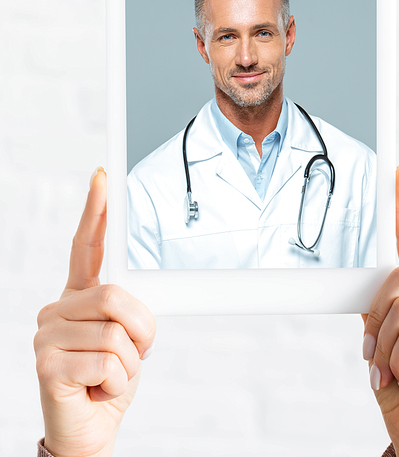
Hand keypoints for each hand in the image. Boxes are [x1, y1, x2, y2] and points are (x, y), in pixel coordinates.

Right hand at [34, 169, 155, 456]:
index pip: (85, 247)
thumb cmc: (109, 380)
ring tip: (112, 375)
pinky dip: (118, 381)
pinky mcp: (46, 364)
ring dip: (132, 361)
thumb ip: (128, 308)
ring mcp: (47, 335)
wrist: (91, 431)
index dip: (95, 211)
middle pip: (114, 294)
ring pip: (116, 332)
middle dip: (140, 328)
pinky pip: (108, 361)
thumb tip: (136, 288)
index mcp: (78, 296)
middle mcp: (57, 309)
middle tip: (135, 351)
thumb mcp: (128, 338)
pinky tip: (97, 389)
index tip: (102, 178)